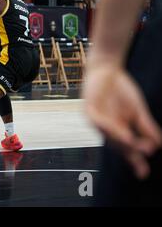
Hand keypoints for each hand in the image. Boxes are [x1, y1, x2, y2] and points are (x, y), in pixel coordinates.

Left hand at [83, 64, 161, 178]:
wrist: (106, 69)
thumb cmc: (121, 90)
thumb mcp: (137, 109)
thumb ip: (145, 125)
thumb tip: (159, 144)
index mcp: (118, 131)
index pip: (126, 150)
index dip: (134, 162)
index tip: (143, 175)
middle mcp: (106, 129)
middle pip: (117, 145)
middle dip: (130, 152)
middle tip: (145, 157)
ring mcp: (96, 120)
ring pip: (107, 135)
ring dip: (121, 140)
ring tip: (134, 145)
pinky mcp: (88, 110)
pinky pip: (97, 121)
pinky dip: (108, 127)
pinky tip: (120, 131)